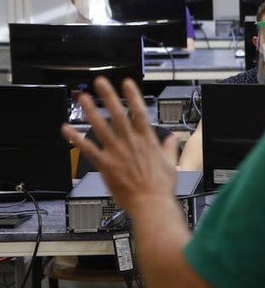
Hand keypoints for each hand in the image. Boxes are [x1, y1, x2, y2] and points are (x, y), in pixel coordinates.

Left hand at [60, 77, 179, 214]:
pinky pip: (88, 149)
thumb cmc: (161, 187)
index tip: (127, 84)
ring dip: (91, 111)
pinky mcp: (106, 165)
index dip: (133, 96)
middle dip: (109, 97)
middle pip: (118, 114)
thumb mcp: (171, 164)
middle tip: (101, 83)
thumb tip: (173, 138)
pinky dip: (76, 139)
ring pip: (101, 127)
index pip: (140, 113)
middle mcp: (130, 143)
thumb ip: (169, 148)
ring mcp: (117, 153)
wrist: (151, 203)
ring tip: (84, 98)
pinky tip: (67, 129)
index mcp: (147, 141)